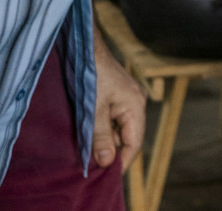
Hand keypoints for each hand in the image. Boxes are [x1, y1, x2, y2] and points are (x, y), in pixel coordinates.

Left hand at [93, 33, 146, 169]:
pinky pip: (114, 116)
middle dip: (111, 149)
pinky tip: (90, 127)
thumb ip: (101, 137)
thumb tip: (107, 162)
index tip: (106, 175)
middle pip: (127, 136)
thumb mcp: (94, 110)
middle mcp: (137, 102)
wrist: (85, 46)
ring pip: (119, 127)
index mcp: (136, 106)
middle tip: (92, 161)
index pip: (134, 143)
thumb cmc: (92, 75)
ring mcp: (128, 97)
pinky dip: (103, 125)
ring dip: (105, 137)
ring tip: (88, 144)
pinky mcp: (118, 93)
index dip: (122, 161)